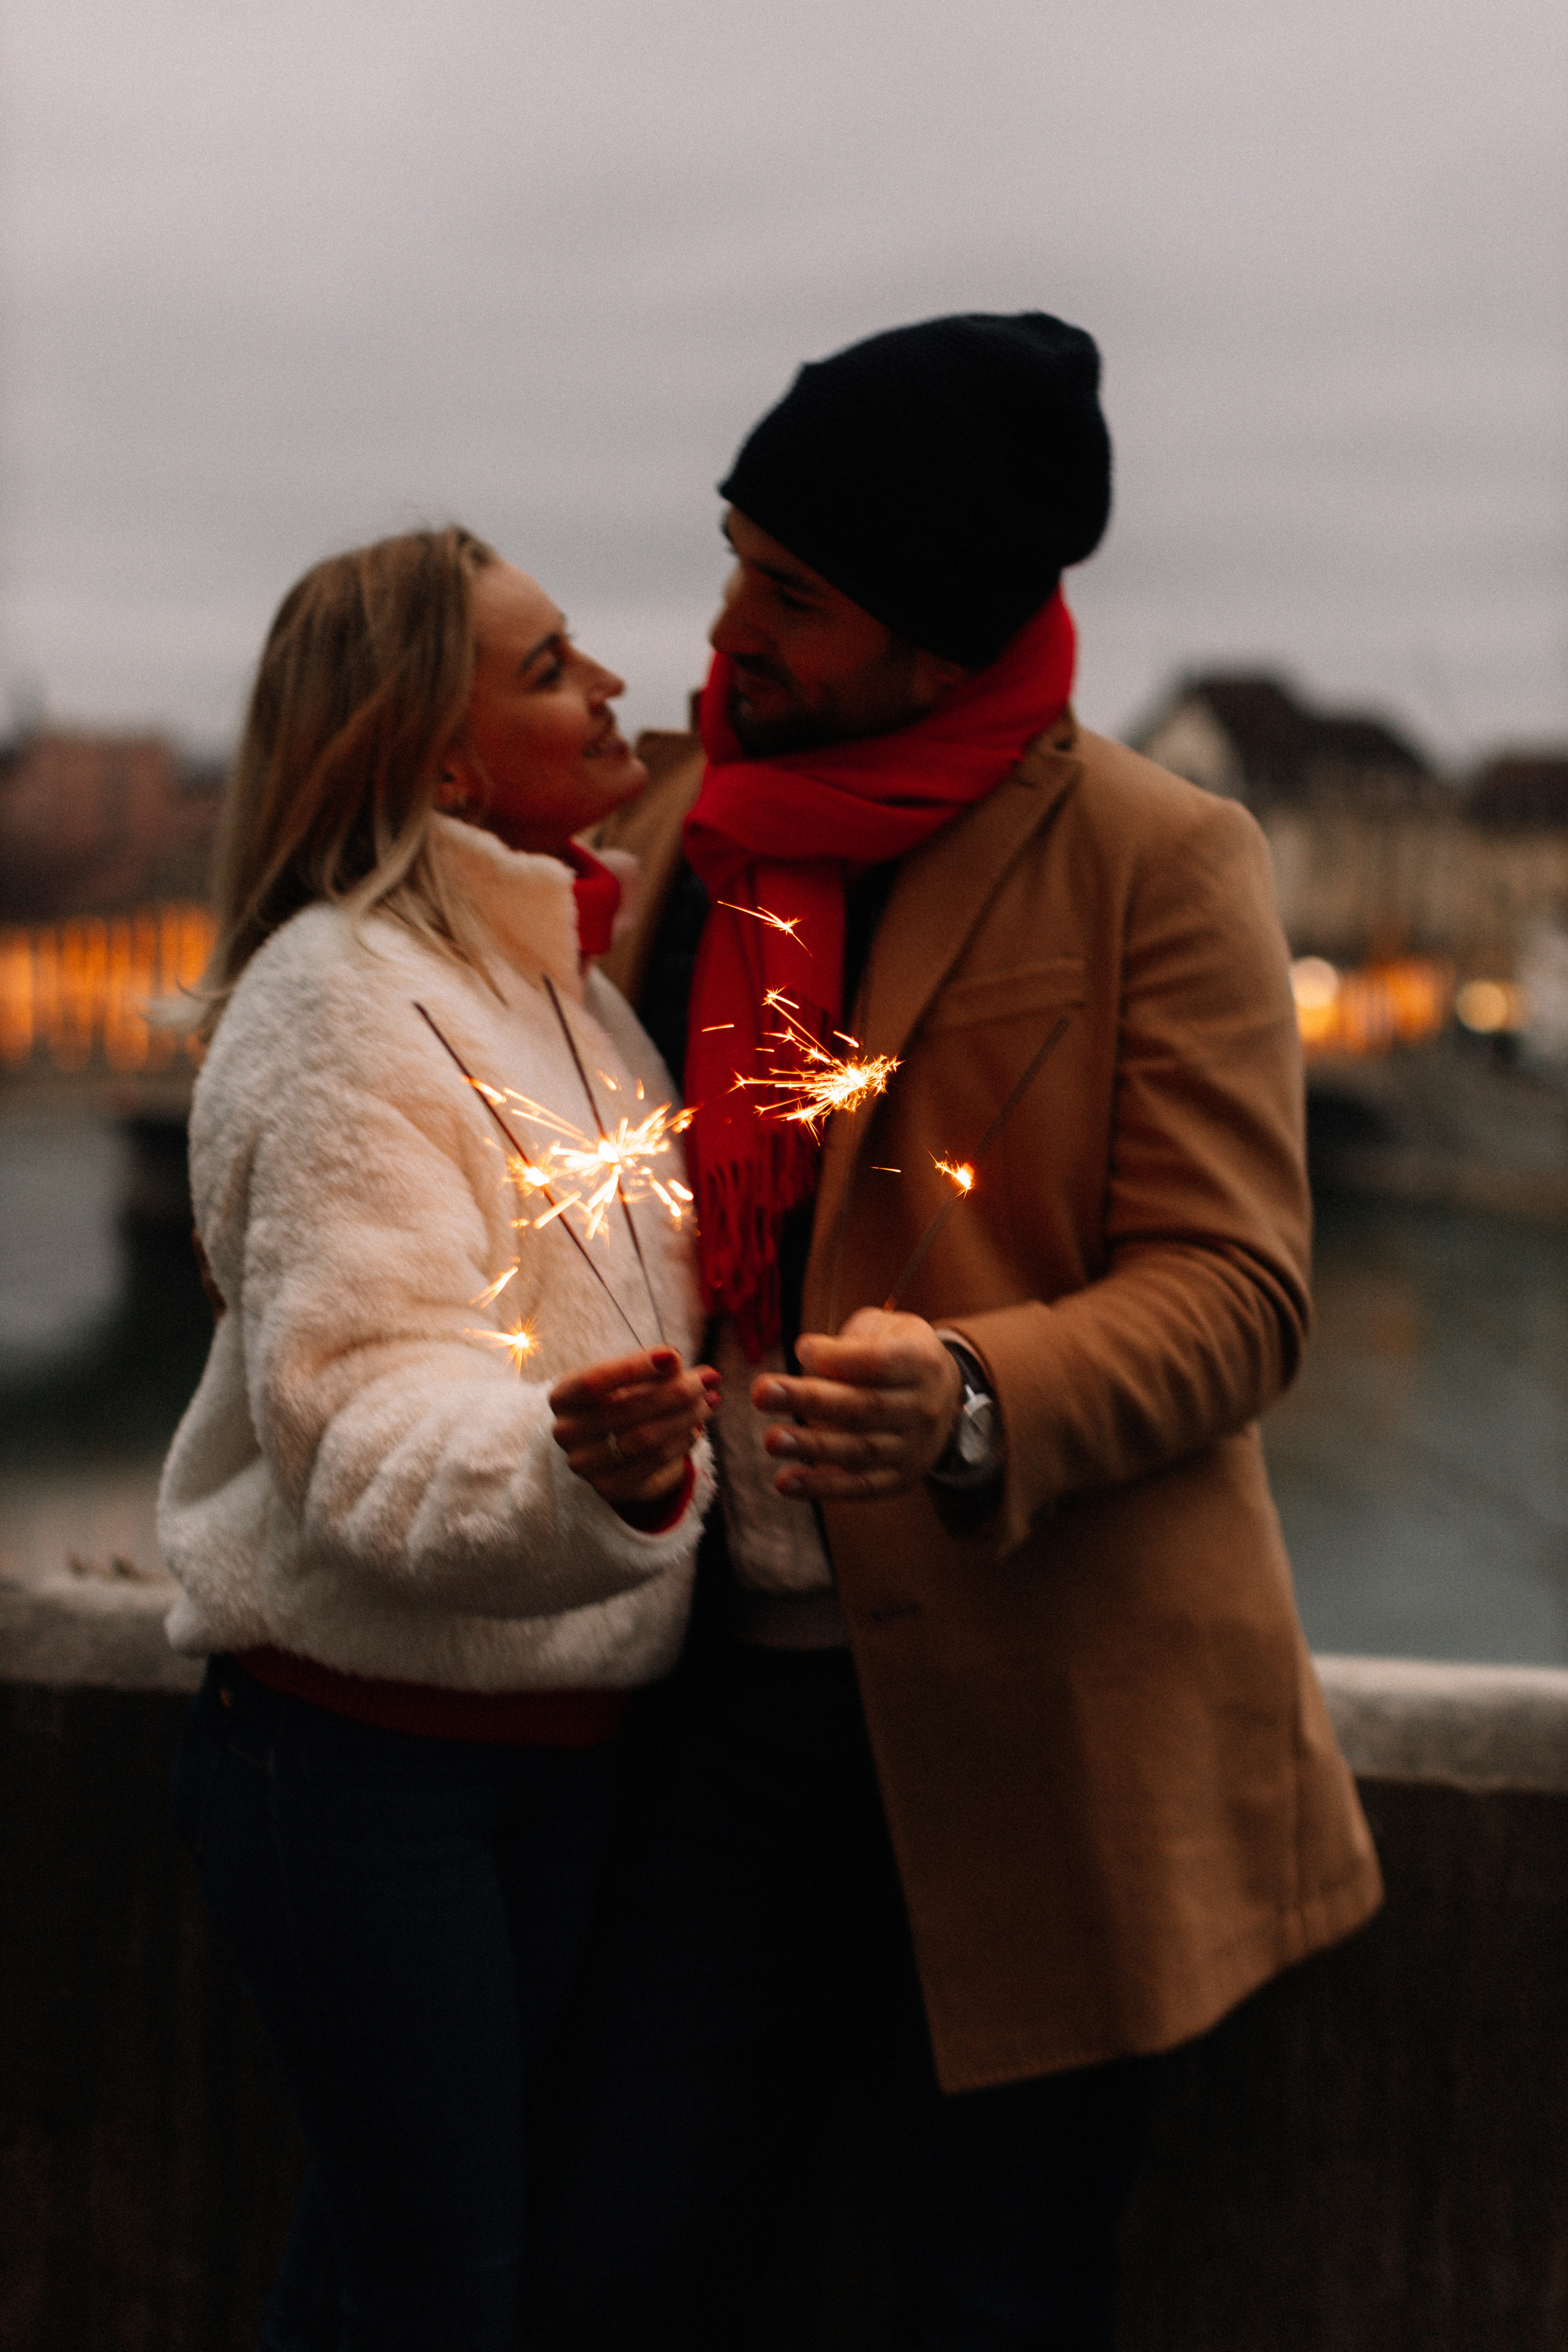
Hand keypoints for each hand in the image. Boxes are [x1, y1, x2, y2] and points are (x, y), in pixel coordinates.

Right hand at [550, 1349, 717, 1521]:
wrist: (614, 1444)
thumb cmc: (624, 1397)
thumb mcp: (634, 1377)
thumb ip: (654, 1366)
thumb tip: (674, 1358)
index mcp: (563, 1398)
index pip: (594, 1380)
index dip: (634, 1367)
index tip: (673, 1355)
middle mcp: (566, 1434)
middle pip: (626, 1411)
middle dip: (676, 1392)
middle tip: (710, 1378)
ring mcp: (585, 1466)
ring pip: (645, 1440)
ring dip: (686, 1418)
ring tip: (710, 1400)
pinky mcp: (611, 1489)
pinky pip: (654, 1465)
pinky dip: (681, 1443)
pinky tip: (697, 1428)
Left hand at [752, 1308, 961, 1502]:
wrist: (947, 1396)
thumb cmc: (898, 1353)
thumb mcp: (887, 1329)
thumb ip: (852, 1340)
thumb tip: (808, 1356)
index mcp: (920, 1363)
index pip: (878, 1362)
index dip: (838, 1357)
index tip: (801, 1347)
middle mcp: (922, 1407)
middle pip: (862, 1406)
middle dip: (808, 1400)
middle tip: (762, 1392)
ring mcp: (912, 1448)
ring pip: (858, 1450)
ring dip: (811, 1446)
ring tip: (771, 1439)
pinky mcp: (899, 1479)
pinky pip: (859, 1486)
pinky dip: (821, 1487)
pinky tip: (785, 1481)